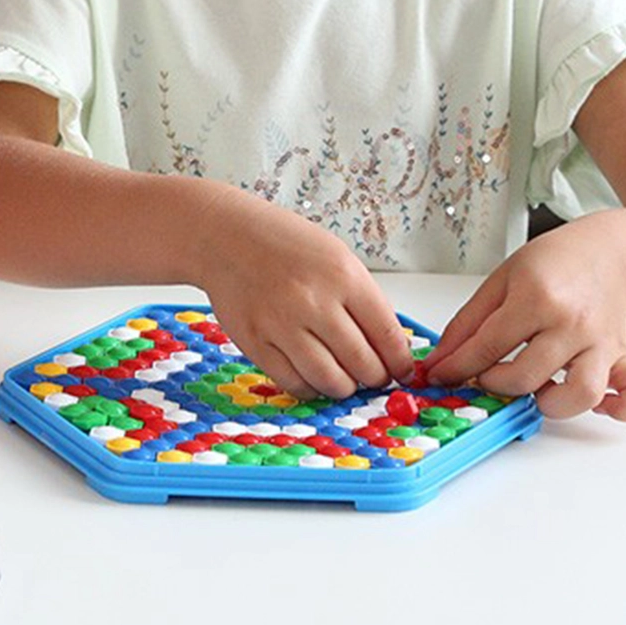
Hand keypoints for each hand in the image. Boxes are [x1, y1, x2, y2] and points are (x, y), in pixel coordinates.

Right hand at [194, 194, 413, 400]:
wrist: (224, 236)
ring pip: (330, 380)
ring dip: (344, 387)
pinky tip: (312, 375)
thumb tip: (388, 349)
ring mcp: (281, 324)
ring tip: (343, 378)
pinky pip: (293, 382)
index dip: (400, 362)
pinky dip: (310, 387)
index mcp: (343, 276)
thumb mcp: (335, 257)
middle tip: (373, 377)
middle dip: (375, 378)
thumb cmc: (282, 244)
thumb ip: (362, 300)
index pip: (387, 335)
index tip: (401, 371)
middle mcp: (314, 301)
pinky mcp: (255, 342)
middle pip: (363, 364)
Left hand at [423, 219, 625, 420]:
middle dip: (495, 384)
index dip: (457, 367)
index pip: (488, 347)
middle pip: (527, 377)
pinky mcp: (623, 358)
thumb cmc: (554, 264)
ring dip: (550, 402)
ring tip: (535, 387)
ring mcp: (602, 344)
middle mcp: (573, 324)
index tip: (442, 376)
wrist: (607, 253)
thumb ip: (468, 323)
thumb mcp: (500, 281)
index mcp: (537, 299)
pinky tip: (590, 402)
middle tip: (486, 374)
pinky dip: (616, 408)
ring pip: (580, 395)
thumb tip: (442, 360)